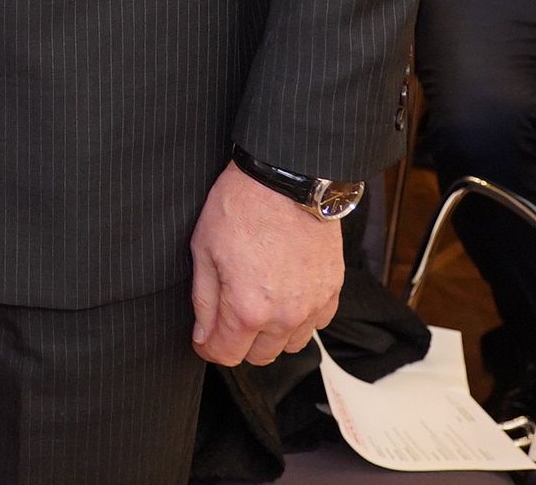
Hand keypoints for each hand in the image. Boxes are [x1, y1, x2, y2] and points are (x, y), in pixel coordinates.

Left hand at [189, 164, 342, 366]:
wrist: (287, 179)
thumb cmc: (242, 206)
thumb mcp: (204, 249)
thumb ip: (204, 301)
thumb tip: (203, 335)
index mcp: (247, 309)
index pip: (226, 355)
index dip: (208, 347)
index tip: (204, 336)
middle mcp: (284, 316)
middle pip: (259, 356)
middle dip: (239, 342)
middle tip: (228, 315)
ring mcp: (313, 305)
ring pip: (290, 345)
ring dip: (271, 334)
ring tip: (259, 302)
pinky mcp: (332, 291)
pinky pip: (316, 324)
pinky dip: (300, 318)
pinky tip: (285, 294)